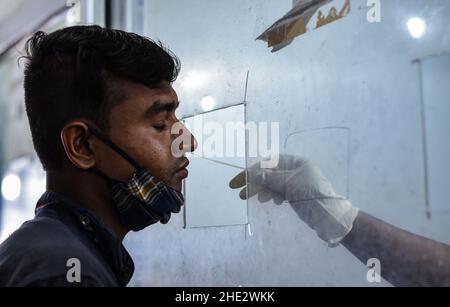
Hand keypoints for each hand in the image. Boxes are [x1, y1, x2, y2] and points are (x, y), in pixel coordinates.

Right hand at [229, 155, 358, 245]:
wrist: (329, 215)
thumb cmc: (311, 194)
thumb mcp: (289, 183)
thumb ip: (270, 177)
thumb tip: (253, 173)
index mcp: (296, 162)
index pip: (268, 162)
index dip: (252, 170)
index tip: (239, 181)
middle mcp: (295, 170)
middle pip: (269, 173)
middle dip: (255, 182)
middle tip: (241, 194)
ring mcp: (296, 182)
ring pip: (273, 183)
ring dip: (263, 190)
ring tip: (256, 199)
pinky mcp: (297, 194)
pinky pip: (280, 192)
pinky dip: (273, 195)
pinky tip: (271, 202)